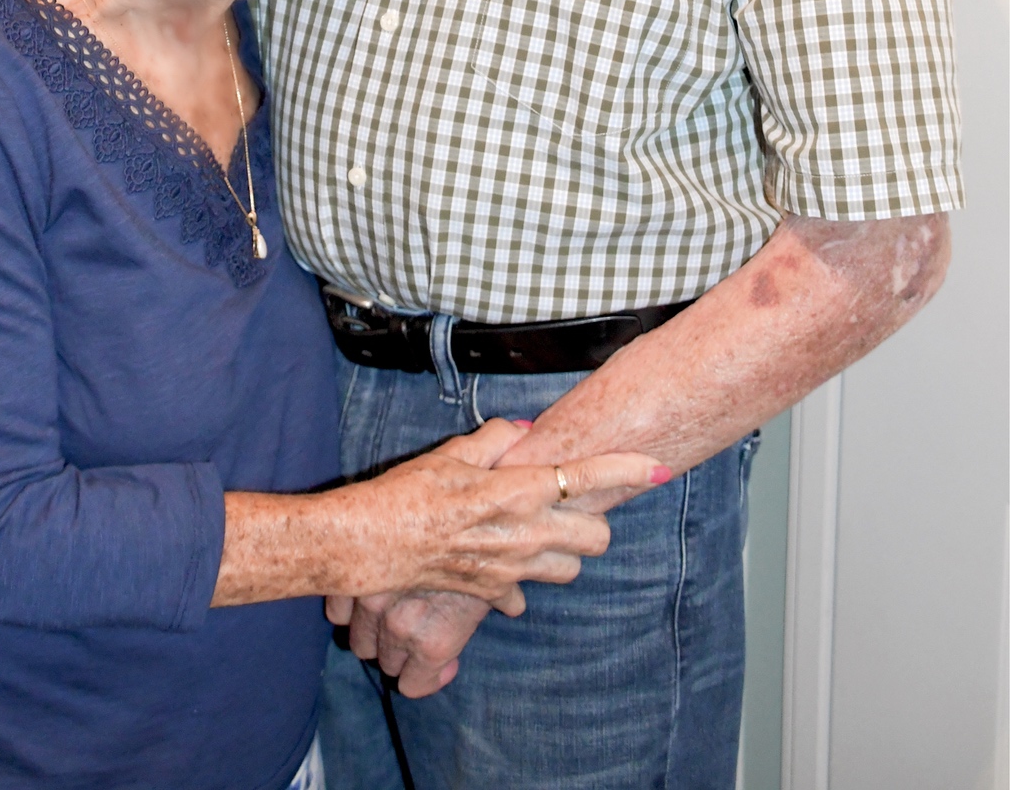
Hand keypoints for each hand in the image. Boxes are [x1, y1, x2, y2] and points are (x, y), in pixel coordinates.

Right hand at [325, 434, 667, 695]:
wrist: (368, 545)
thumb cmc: (406, 494)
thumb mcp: (452, 454)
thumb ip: (496, 439)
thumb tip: (525, 432)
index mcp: (516, 491)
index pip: (585, 477)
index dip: (627, 471)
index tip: (657, 466)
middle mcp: (523, 534)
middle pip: (596, 535)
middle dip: (596, 519)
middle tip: (576, 504)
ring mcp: (511, 569)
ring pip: (571, 569)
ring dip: (566, 551)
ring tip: (541, 531)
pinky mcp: (492, 593)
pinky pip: (526, 593)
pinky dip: (522, 579)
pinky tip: (503, 560)